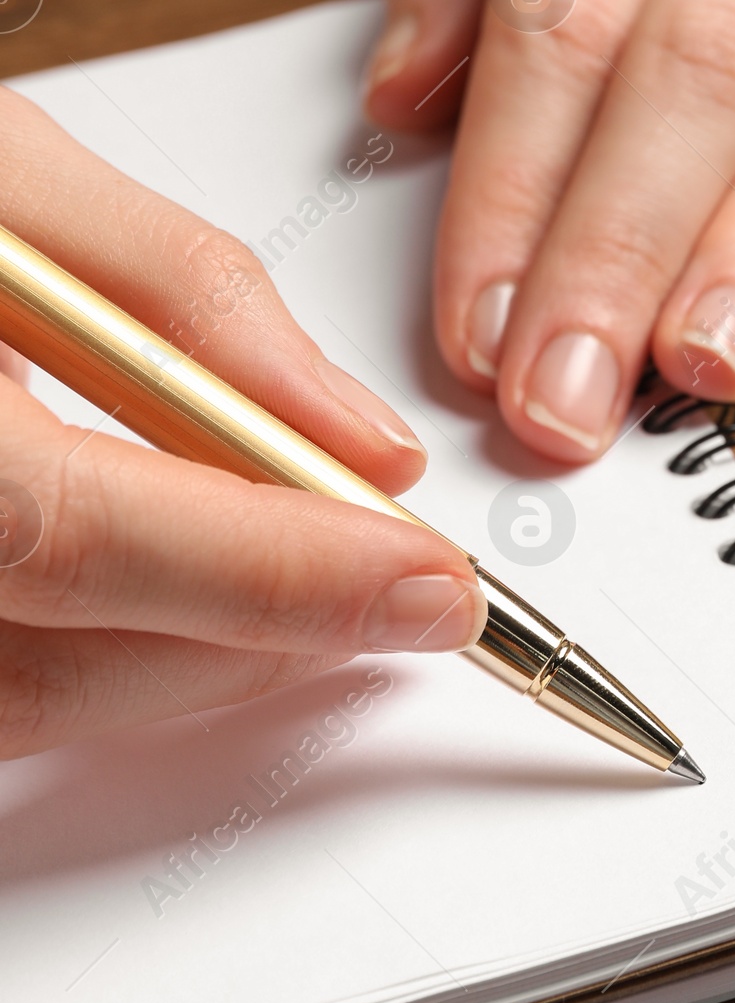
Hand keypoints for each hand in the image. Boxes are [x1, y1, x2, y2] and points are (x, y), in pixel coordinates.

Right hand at [0, 90, 484, 756]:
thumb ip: (179, 295)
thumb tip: (344, 434)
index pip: (78, 534)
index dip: (271, 573)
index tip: (426, 583)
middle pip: (57, 662)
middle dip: (261, 635)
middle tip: (396, 585)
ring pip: (21, 707)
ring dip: (186, 662)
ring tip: (303, 575)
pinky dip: (95, 651)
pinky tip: (174, 582)